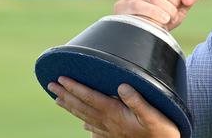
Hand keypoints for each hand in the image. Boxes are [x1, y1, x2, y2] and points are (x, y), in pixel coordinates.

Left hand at [48, 77, 179, 137]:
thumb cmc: (160, 130)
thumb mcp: (152, 114)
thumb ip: (137, 100)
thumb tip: (121, 86)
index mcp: (115, 113)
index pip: (90, 98)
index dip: (75, 88)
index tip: (62, 78)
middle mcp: (108, 122)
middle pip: (81, 107)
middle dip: (66, 95)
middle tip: (51, 85)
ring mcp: (109, 131)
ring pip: (84, 117)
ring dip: (70, 107)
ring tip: (58, 100)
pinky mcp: (114, 136)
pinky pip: (93, 128)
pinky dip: (84, 121)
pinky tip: (82, 122)